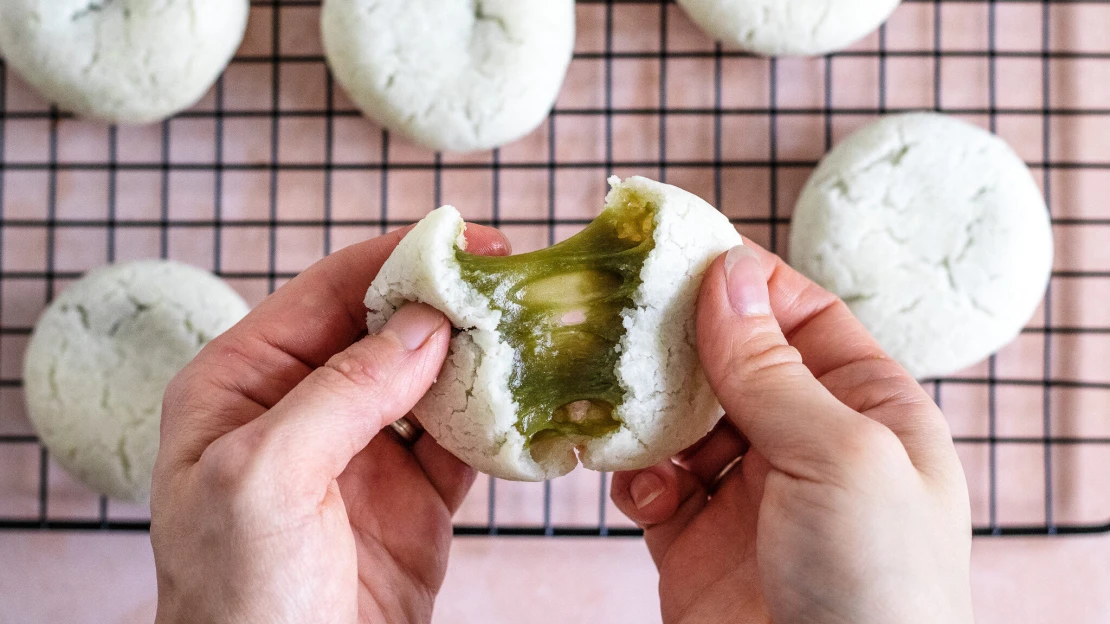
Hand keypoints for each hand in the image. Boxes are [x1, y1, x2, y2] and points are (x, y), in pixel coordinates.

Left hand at [150, 226, 508, 623]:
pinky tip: (529, 399)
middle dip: (449, 302)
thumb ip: (341, 392)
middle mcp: (303, 407)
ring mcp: (362, 451)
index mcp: (242, 384)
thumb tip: (423, 323)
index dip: (396, 259)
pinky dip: (498, 419)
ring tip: (535, 328)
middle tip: (516, 280)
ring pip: (432, 378)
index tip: (464, 242)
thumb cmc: (236, 602)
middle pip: (387, 327)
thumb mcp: (264, 481)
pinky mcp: (414, 497)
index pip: (325, 293)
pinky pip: (462, 440)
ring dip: (480, 356)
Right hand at [610, 243, 973, 623]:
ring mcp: (750, 496)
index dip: (745, 281)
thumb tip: (727, 274)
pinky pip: (653, 485)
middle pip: (733, 364)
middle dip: (679, 342)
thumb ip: (772, 368)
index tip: (677, 250)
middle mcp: (809, 446)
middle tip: (619, 312)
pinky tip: (636, 486)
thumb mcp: (840, 457)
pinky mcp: (695, 543)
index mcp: (870, 412)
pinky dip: (634, 477)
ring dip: (647, 409)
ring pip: (682, 422)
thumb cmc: (878, 586)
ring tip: (613, 396)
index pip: (803, 318)